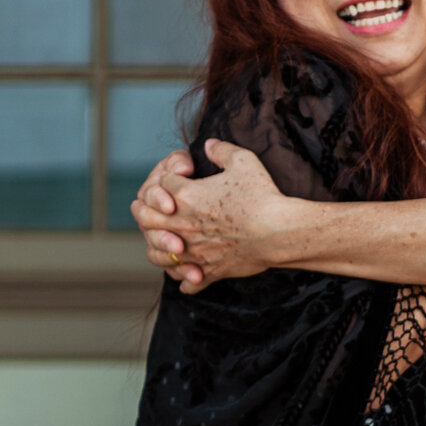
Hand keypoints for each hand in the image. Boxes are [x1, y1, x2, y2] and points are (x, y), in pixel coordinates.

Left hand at [132, 142, 285, 287]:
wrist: (279, 232)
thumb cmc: (262, 196)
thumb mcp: (243, 162)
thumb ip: (222, 150)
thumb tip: (209, 144)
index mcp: (186, 195)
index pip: (161, 183)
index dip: (168, 178)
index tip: (180, 178)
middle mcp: (182, 224)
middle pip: (146, 218)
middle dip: (146, 211)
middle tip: (153, 210)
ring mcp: (192, 250)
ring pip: (158, 254)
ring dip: (158, 247)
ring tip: (167, 244)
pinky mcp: (208, 270)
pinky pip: (187, 281)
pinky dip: (186, 278)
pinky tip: (190, 273)